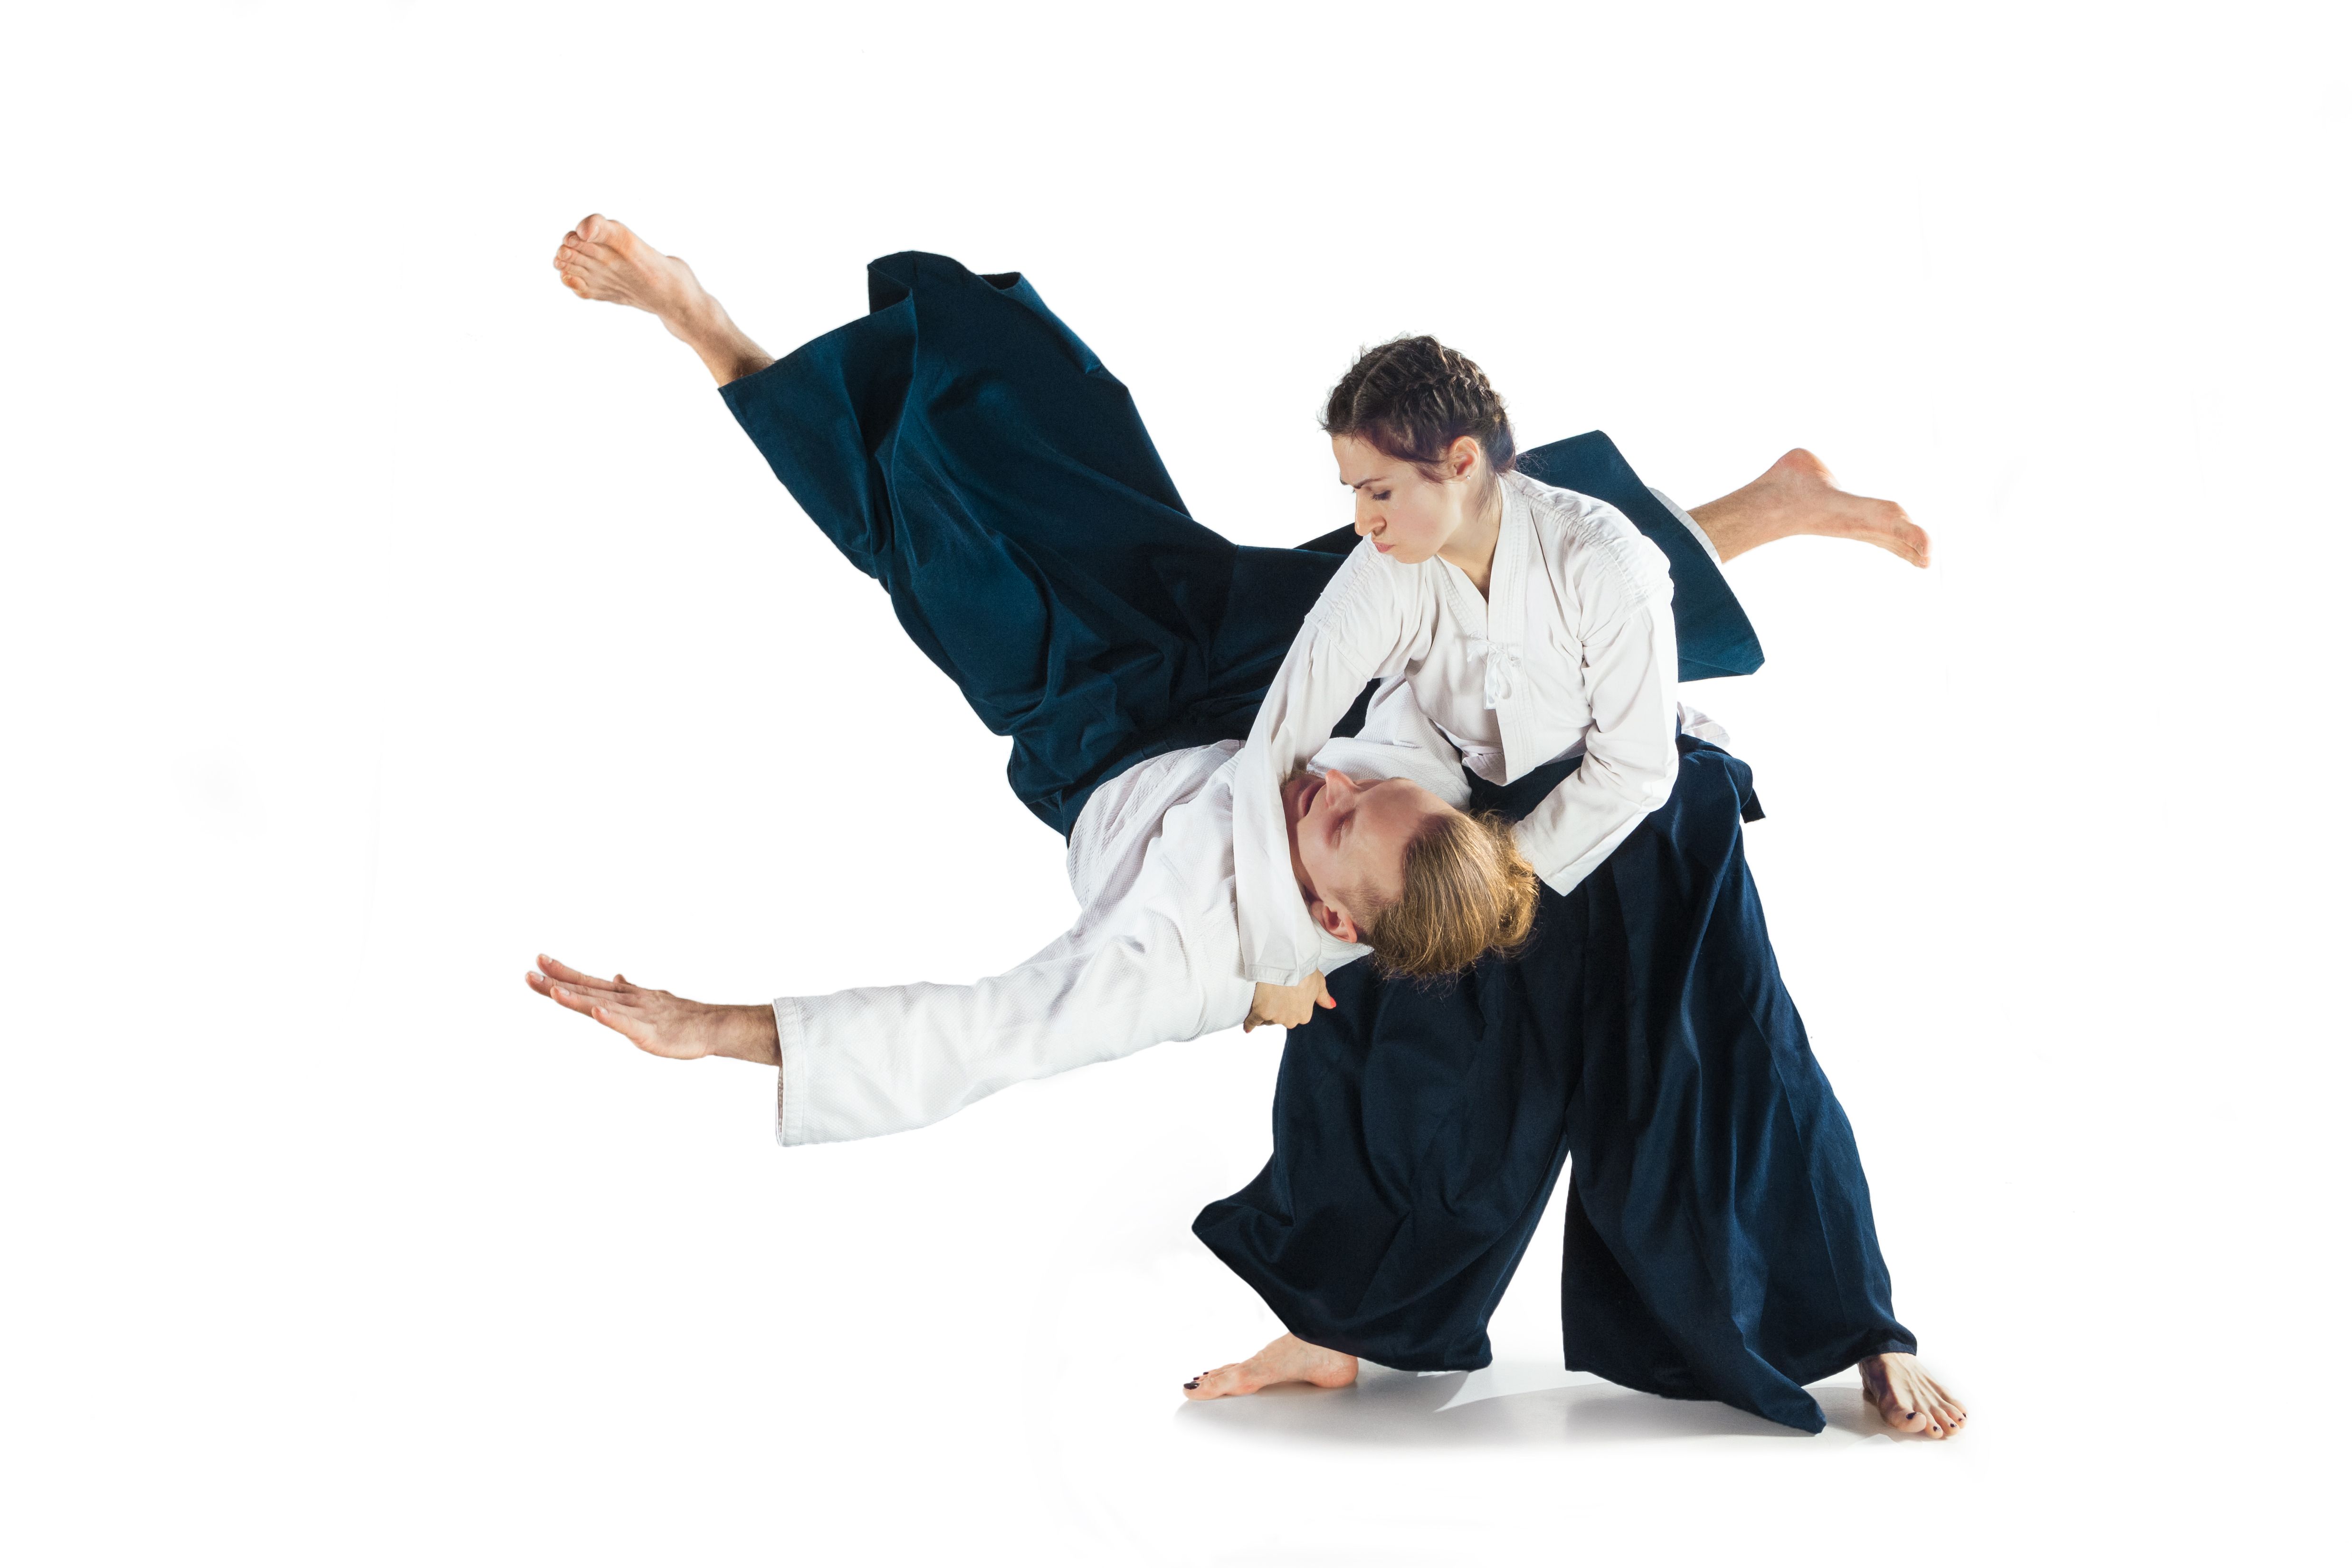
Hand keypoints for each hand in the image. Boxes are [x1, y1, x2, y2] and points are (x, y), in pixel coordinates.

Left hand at [524, 954, 779, 1063]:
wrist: (710, 1026)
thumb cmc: (680, 1017)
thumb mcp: (649, 1001)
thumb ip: (628, 991)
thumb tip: (615, 977)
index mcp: (623, 996)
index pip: (587, 982)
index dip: (563, 973)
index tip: (538, 962)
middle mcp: (626, 1001)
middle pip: (586, 991)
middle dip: (557, 983)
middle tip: (529, 973)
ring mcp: (637, 1016)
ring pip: (602, 1006)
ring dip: (577, 998)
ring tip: (554, 991)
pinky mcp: (649, 1032)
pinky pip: (628, 1025)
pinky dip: (612, 1017)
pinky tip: (598, 1011)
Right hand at [1244, 971, 1335, 1032]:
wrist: (1287, 964)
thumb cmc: (1304, 970)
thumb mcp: (1319, 983)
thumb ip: (1323, 997)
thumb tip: (1331, 1006)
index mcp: (1304, 1015)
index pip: (1294, 1016)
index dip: (1287, 1006)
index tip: (1283, 997)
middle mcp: (1291, 1020)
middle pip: (1279, 1019)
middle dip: (1276, 1010)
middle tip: (1273, 995)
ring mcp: (1276, 1017)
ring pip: (1267, 1019)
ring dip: (1264, 1011)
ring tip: (1262, 998)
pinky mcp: (1261, 1013)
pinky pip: (1253, 1022)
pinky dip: (1249, 1023)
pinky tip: (1247, 1027)